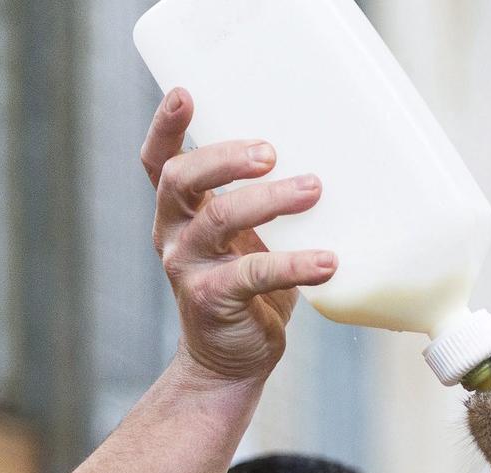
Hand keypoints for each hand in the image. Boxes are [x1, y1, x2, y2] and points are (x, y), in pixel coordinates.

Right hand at [141, 87, 337, 382]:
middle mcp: (173, 234)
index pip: (160, 163)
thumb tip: (330, 162)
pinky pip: (253, 275)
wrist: (233, 360)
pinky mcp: (213, 300)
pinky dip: (294, 265)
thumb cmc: (250, 289)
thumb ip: (266, 206)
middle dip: (225, 158)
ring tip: (313, 190)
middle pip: (182, 179)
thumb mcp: (252, 240)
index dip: (165, 127)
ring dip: (268, 200)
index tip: (185, 94)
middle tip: (271, 152)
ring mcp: (189, 267)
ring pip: (218, 218)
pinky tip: (328, 262)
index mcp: (180, 213)